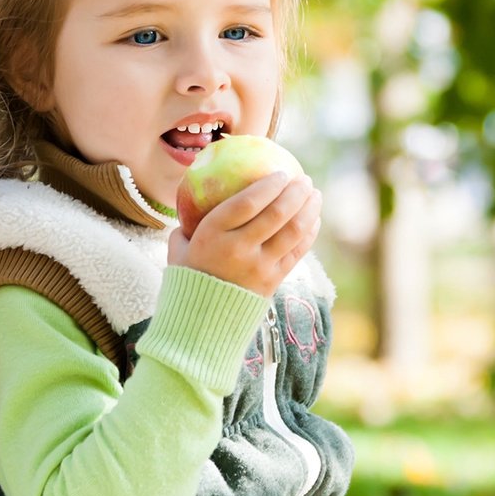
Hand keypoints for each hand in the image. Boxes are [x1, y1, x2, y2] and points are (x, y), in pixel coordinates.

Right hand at [168, 172, 320, 298]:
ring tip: (315, 195)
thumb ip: (188, 224)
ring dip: (309, 210)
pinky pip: (297, 252)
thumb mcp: (179, 248)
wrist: (199, 323)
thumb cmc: (189, 278)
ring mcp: (260, 266)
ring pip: (293, 232)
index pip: (248, 202)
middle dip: (296, 192)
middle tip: (305, 179)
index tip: (282, 172)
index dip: (269, 185)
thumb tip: (198, 198)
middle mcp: (239, 249)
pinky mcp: (274, 281)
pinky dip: (309, 233)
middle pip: (277, 214)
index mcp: (213, 235)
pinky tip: (314, 221)